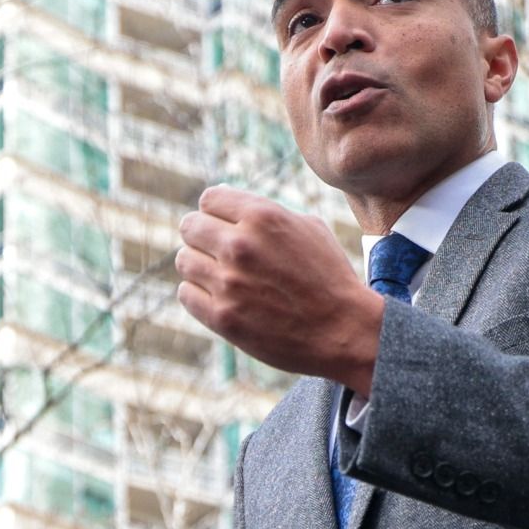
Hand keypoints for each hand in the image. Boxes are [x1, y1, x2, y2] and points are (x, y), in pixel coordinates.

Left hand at [177, 187, 384, 396]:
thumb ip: (266, 211)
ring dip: (200, 265)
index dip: (216, 211)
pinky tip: (221, 297)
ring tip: (222, 276)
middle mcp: (240, 245)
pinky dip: (199, 294)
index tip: (223, 224)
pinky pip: (186, 293)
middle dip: (203, 236)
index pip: (208, 199)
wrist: (344, 330)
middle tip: (218, 251)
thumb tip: (225, 200)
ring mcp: (228, 283)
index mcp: (262, 217)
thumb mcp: (308, 227)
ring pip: (184, 260)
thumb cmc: (329, 276)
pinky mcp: (222, 316)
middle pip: (189, 226)